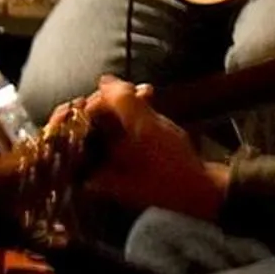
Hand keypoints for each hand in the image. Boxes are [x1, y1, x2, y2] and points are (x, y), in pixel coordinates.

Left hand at [76, 76, 226, 221]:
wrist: (205, 192)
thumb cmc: (174, 167)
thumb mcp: (146, 128)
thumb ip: (122, 101)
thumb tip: (104, 81)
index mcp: (92, 171)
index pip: (69, 134)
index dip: (80, 109)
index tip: (97, 93)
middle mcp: (98, 171)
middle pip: (87, 126)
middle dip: (107, 101)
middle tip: (127, 88)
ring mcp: (114, 167)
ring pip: (106, 126)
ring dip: (123, 104)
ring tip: (144, 91)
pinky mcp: (132, 162)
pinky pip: (123, 131)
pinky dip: (134, 114)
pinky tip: (148, 98)